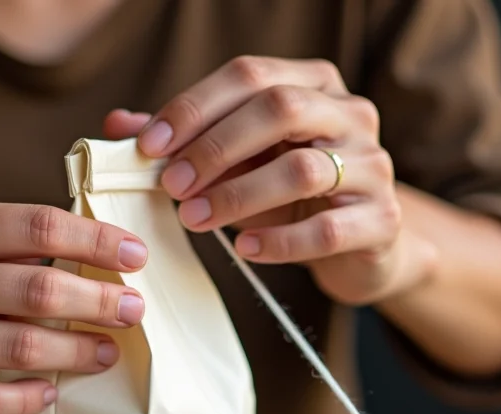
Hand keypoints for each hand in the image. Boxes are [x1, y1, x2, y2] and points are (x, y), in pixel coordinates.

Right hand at [0, 199, 146, 413]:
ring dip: (76, 353)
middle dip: (101, 303)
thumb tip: (74, 248)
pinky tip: (51, 392)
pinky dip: (26, 399)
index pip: (39, 227)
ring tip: (106, 352)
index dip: (97, 241)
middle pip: (41, 291)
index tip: (134, 255)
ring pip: (20, 348)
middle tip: (133, 310)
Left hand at [105, 58, 436, 305]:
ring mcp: (372, 166)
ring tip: (194, 219)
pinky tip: (245, 249)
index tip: (148, 146)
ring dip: (238, 196)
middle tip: (170, 185)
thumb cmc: (291, 198)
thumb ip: (188, 142)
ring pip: (303, 169)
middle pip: (280, 109)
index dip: (195, 107)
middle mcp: (350, 115)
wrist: (359, 245)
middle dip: (214, 148)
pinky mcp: (381, 220)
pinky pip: (327, 229)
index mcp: (314, 86)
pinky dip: (280, 241)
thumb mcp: (241, 163)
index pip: (250, 76)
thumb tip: (119, 125)